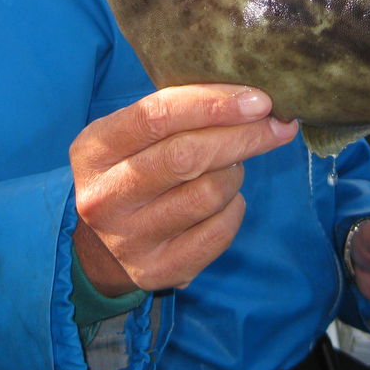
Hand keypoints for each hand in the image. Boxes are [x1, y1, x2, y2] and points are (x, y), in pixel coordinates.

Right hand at [70, 84, 297, 295]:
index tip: (258, 99)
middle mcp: (105, 196)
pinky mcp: (157, 270)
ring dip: (235, 173)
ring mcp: (128, 238)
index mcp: (94, 150)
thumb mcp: (131, 134)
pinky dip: (234, 208)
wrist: (97, 247)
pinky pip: (219, 232)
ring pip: (208, 194)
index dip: (213, 103)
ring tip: (232, 166)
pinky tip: (226, 200)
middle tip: (275, 124)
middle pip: (187, 156)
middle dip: (242, 136)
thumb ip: (177, 111)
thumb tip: (253, 99)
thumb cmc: (130, 169)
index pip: (157, 116)